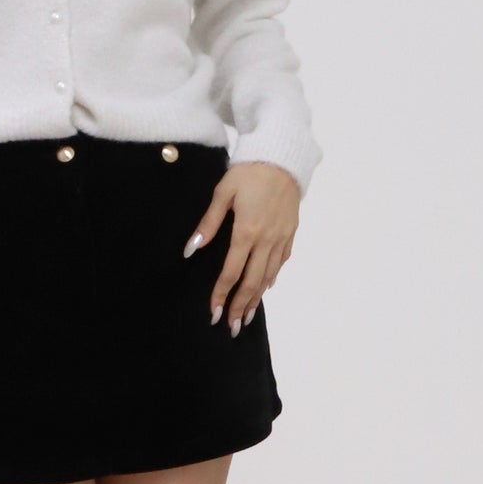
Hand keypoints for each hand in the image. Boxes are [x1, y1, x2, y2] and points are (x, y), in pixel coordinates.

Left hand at [183, 160, 300, 333]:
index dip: (221, 294)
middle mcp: (266, 240)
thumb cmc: (249, 172)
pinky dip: (271, 277)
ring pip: (269, 276)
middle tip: (231, 326)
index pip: (232, 272)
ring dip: (256, 298)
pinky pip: (281, 261)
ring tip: (246, 315)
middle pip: (252, 282)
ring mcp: (281, 237)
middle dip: (240, 306)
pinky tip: (266, 286)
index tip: (213, 312)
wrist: (283, 157)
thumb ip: (208, 223)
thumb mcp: (223, 192)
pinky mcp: (291, 232)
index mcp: (246, 231)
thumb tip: (191, 248)